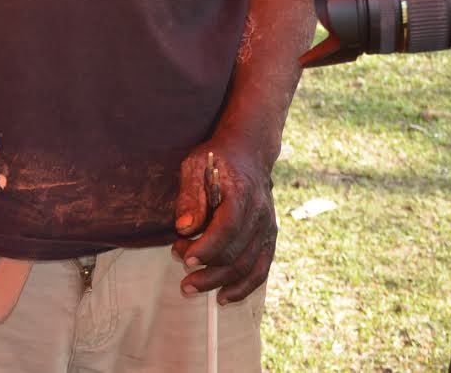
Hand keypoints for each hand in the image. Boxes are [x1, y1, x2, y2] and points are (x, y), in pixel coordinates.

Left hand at [171, 134, 277, 301]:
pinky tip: (223, 297)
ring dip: (218, 282)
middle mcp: (260, 213)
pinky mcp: (269, 239)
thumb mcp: (194, 167)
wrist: (249, 153)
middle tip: (182, 276)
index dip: (206, 248)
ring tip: (191, 286)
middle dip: (206, 270)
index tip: (184, 258)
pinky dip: (243, 288)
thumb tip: (184, 228)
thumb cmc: (216, 161)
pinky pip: (260, 270)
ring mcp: (267, 228)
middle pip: (236, 253)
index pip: (227, 227)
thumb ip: (190, 197)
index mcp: (242, 193)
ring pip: (246, 266)